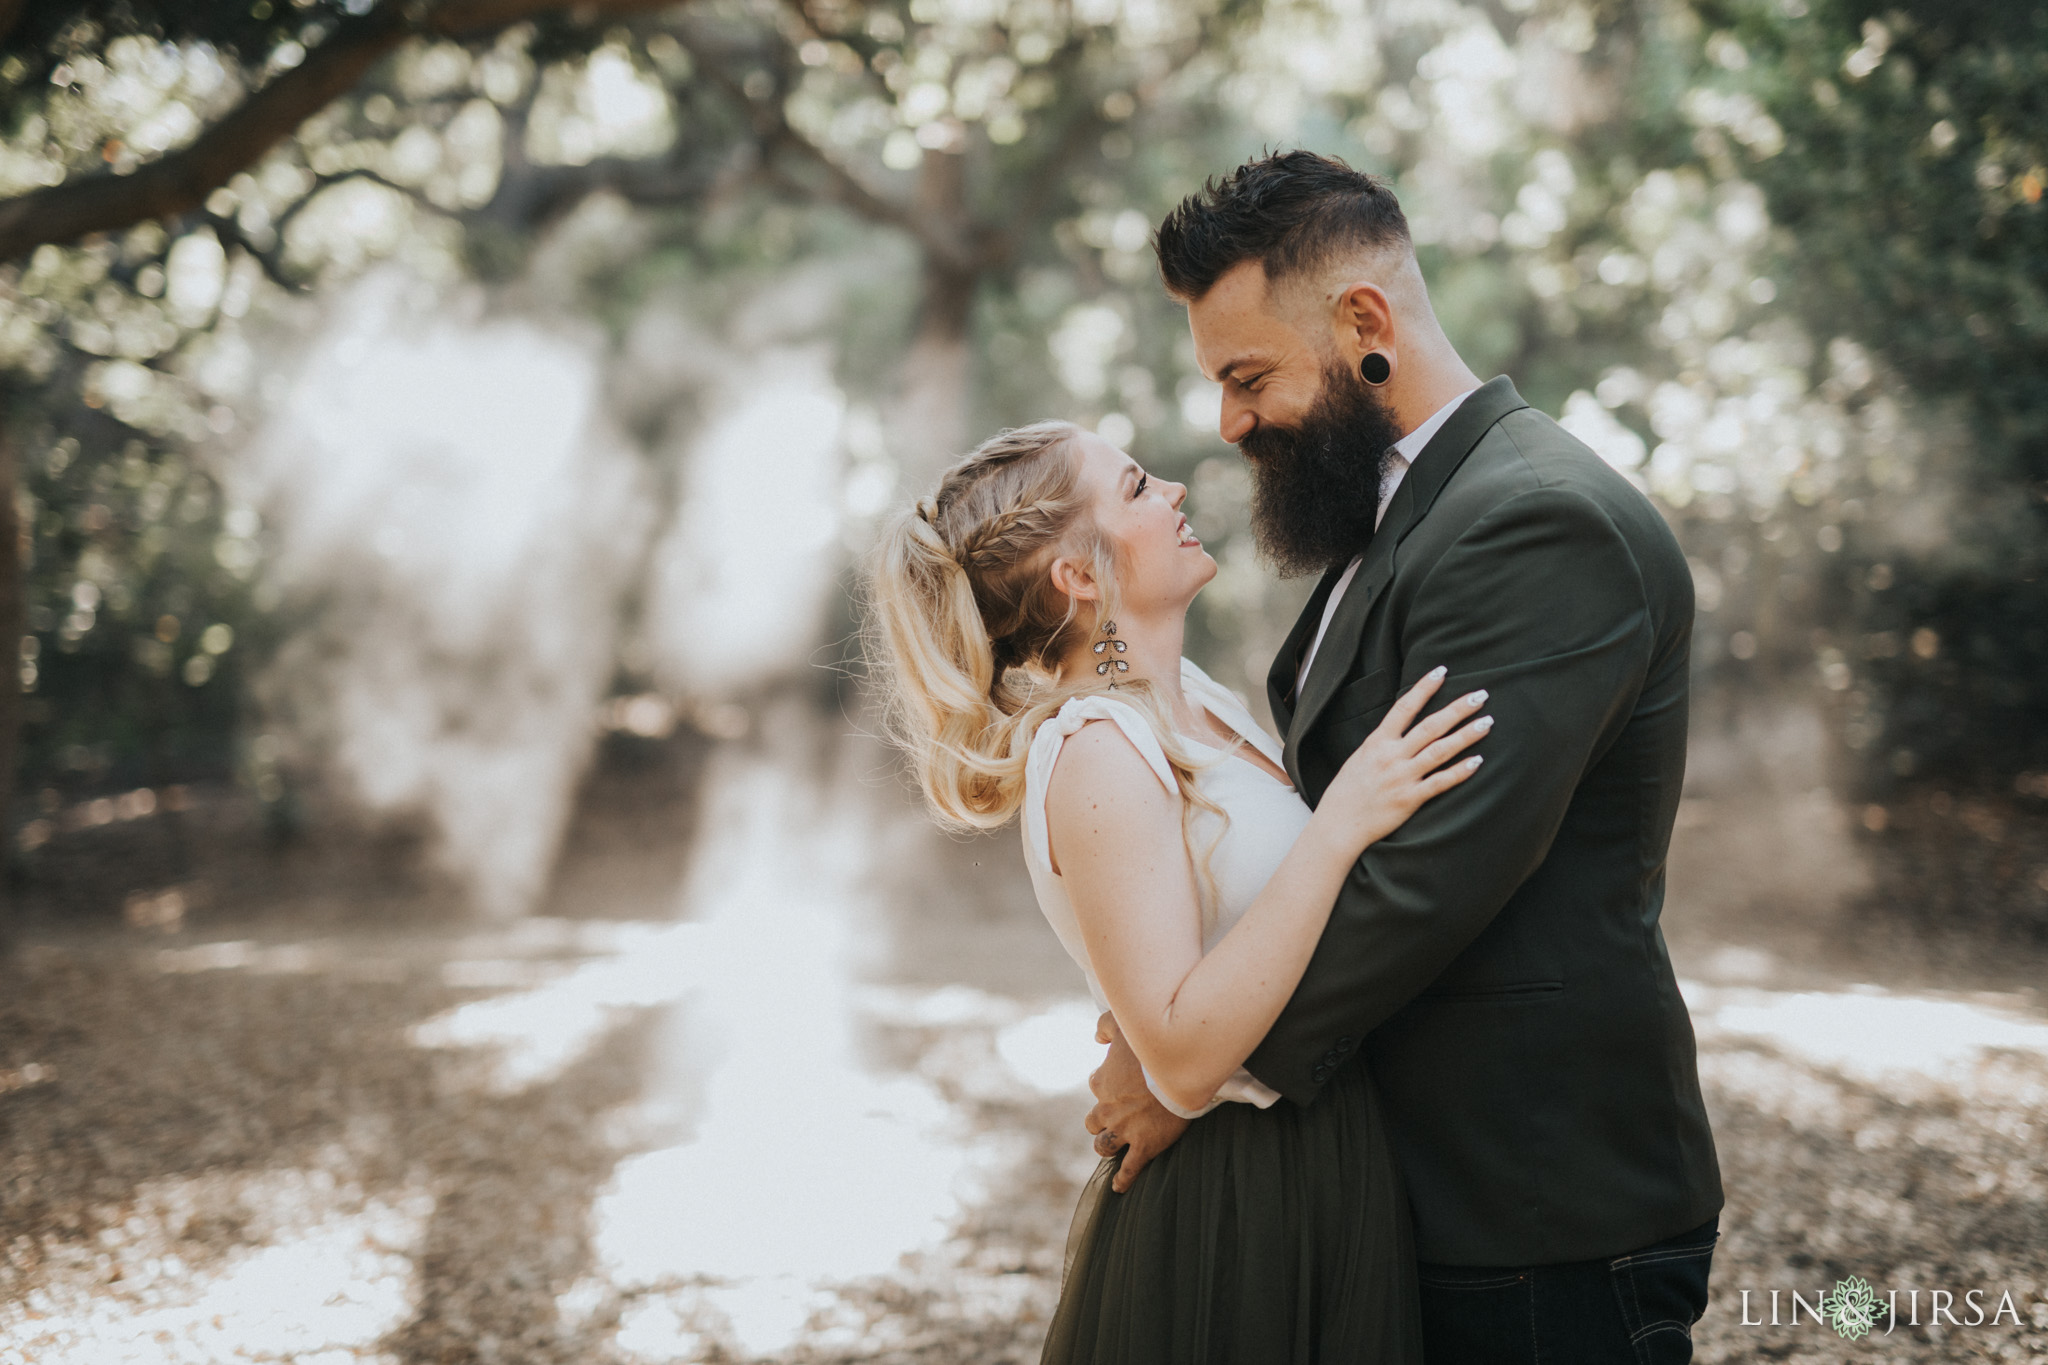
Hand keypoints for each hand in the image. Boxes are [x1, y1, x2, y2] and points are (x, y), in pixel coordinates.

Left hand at [1085, 1011, 1189, 1192]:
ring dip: (1107, 1146)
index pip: (1096, 1085)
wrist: (1178, 1071)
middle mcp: (1107, 1109)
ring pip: (1104, 1147)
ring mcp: (1125, 1131)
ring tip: (1113, 1146)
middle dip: (1101, 1121)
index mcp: (1102, 1082)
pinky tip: (1118, 1187)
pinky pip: (1128, 1169)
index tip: (1119, 1083)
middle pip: (1092, 1122)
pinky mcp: (1144, 1146)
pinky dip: (1122, 1180)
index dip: (1106, 1084)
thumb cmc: (1150, 1047)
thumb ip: (1105, 1026)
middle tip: (1115, 1119)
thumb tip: (1096, 1038)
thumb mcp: (1122, 1025)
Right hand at [1320, 665, 1491, 851]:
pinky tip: (1477, 761)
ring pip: (1440, 751)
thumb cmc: (1347, 791)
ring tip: (1486, 723)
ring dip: (1465, 735)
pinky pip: (1440, 782)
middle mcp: (1391, 756)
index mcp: (1377, 742)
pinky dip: (1459, 772)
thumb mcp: (1359, 757)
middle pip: (1430, 726)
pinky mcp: (1410, 799)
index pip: (1404, 707)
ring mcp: (1402, 777)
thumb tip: (1400, 727)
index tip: (1442, 671)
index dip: (1424, 688)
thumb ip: (1382, 742)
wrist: (1339, 823)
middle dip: (1457, 709)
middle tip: (1480, 695)